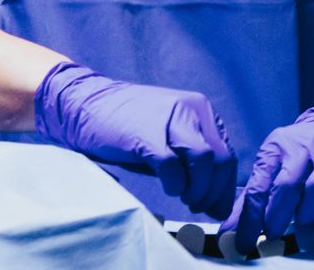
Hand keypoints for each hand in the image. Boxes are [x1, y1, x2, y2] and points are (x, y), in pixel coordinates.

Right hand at [33, 61, 237, 216]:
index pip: (227, 152)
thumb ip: (192, 158)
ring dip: (198, 189)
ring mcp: (171, 119)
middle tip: (201, 208)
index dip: (225, 185)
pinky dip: (175, 183)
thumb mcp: (169, 134)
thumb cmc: (128, 125)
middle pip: (220, 158)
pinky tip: (170, 189)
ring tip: (185, 199)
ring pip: (203, 160)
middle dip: (214, 191)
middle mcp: (192, 109)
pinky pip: (172, 165)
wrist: (86, 104)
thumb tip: (213, 197)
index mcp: (201, 109)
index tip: (218, 207)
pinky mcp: (146, 133)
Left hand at [221, 106, 313, 253]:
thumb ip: (252, 197)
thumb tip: (230, 231)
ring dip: (307, 214)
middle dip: (277, 218)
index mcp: (278, 147)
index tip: (244, 241)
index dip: (250, 220)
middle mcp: (305, 148)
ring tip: (301, 219)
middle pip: (288, 187)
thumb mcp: (271, 162)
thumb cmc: (299, 150)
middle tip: (272, 233)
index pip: (259, 187)